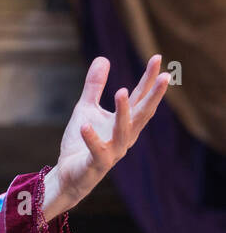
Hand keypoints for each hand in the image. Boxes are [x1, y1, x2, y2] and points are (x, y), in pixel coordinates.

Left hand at [50, 54, 169, 213]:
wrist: (68, 174)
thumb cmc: (81, 141)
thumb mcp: (86, 108)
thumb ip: (95, 86)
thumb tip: (104, 58)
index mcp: (125, 123)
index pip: (141, 98)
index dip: (149, 80)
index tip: (157, 58)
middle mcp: (125, 137)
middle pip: (142, 114)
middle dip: (153, 96)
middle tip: (164, 75)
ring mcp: (112, 152)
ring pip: (123, 131)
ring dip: (124, 112)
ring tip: (121, 91)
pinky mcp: (96, 164)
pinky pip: (97, 151)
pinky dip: (92, 138)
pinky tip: (85, 125)